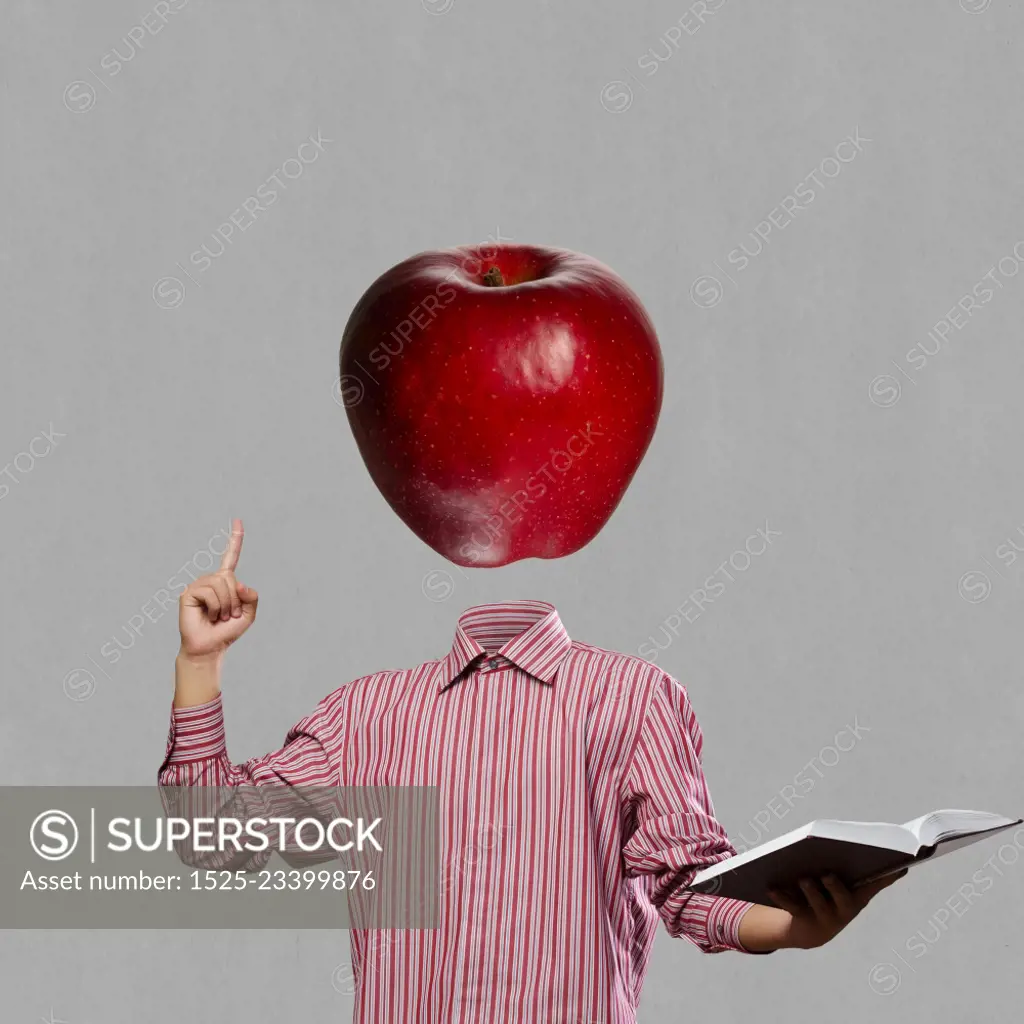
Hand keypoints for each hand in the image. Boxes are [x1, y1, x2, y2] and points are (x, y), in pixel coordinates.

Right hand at [178, 518, 257, 660]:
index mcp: (225, 582)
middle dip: (235, 600)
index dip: (235, 538)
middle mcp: (211, 579)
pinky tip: (208, 615)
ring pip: (221, 584)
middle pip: (231, 578)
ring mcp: (198, 585)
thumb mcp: (249, 614)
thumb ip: (252, 596)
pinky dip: (215, 607)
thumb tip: (238, 583)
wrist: (210, 646)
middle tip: (228, 615)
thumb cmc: (227, 630)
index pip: (231, 556)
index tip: (237, 519)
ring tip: (218, 616)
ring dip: (226, 605)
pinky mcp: (188, 593)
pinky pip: (210, 592)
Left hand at [766, 869, 907, 949]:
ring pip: (817, 904)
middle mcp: (845, 909)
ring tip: (803, 879)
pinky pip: (791, 908)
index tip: (899, 865)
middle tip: (828, 874)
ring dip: (810, 891)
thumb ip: (853, 866)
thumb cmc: (829, 895)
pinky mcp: (803, 921)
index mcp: (858, 895)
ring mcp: (825, 918)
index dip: (888, 876)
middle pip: (843, 899)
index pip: (876, 884)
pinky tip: (771, 887)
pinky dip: (781, 897)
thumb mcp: (844, 883)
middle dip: (836, 887)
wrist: (810, 931)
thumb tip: (862, 844)